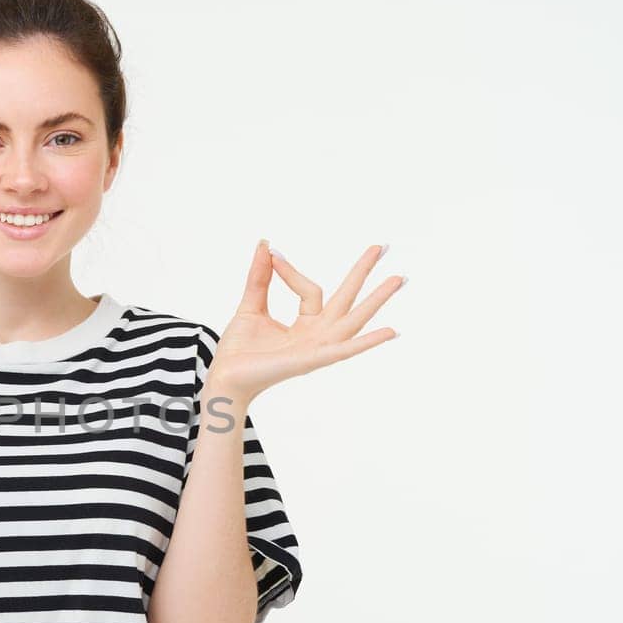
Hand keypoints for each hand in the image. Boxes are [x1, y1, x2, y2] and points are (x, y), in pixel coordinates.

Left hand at [209, 241, 403, 397]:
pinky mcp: (310, 361)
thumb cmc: (239, 350)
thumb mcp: (251, 306)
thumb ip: (260, 277)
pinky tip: (390, 332)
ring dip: (376, 300)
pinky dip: (367, 342)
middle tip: (381, 246)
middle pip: (346, 300)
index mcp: (305, 324)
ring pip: (353, 320)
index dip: (291, 270)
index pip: (311, 289)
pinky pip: (344, 350)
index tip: (272, 253)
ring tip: (398, 279)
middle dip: (363, 273)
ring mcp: (317, 349)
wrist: (224, 376)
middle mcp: (317, 336)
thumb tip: (265, 245)